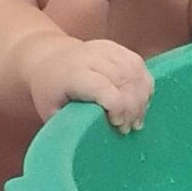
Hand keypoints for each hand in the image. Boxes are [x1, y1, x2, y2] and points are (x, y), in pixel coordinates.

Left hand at [25, 36, 153, 131]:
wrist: (47, 60)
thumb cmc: (50, 92)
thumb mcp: (51, 112)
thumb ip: (70, 125)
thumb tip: (87, 142)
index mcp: (72, 74)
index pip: (103, 88)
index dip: (118, 107)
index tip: (117, 125)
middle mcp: (89, 57)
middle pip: (124, 80)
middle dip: (132, 108)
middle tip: (129, 127)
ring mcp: (105, 49)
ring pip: (135, 71)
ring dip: (141, 97)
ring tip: (136, 117)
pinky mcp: (116, 48)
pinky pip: (139, 64)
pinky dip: (144, 84)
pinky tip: (139, 100)